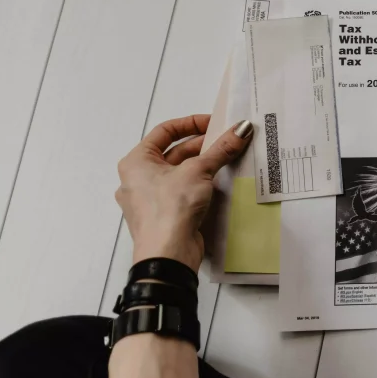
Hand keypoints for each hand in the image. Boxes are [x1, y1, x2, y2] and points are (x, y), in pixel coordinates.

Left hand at [115, 115, 252, 271]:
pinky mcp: (165, 216)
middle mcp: (138, 179)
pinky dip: (200, 184)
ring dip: (203, 165)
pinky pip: (183, 192)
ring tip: (227, 159)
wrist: (167, 254)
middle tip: (227, 141)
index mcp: (136, 162)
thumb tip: (240, 130)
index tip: (214, 123)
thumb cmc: (168, 210)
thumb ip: (221, 149)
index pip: (164, 132)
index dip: (191, 124)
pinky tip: (217, 183)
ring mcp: (150, 199)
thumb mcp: (199, 171)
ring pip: (179, 173)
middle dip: (202, 146)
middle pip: (174, 153)